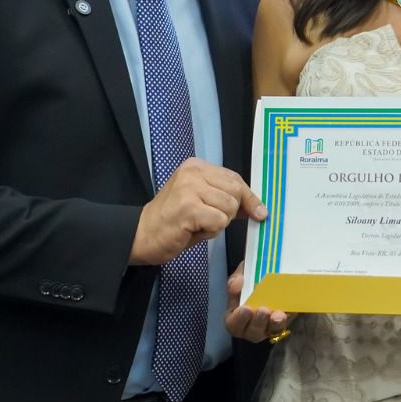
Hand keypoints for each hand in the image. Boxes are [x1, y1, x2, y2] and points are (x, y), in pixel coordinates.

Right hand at [132, 159, 265, 265]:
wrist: (141, 235)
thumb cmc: (172, 222)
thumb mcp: (199, 201)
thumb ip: (223, 197)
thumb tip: (256, 207)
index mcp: (196, 166)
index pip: (234, 178)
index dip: (249, 197)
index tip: (259, 211)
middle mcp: (193, 172)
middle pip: (236, 191)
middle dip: (230, 212)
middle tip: (208, 220)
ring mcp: (190, 188)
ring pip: (229, 207)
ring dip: (219, 223)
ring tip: (198, 224)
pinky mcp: (189, 207)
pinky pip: (219, 221)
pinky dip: (211, 231)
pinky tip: (193, 230)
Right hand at [224, 261, 293, 342]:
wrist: (273, 275)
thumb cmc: (251, 278)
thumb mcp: (241, 275)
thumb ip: (235, 280)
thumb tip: (237, 284)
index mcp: (235, 316)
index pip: (233, 324)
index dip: (239, 319)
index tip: (246, 309)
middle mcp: (251, 325)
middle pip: (253, 333)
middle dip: (258, 322)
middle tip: (263, 310)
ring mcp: (268, 327)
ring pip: (271, 331)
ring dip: (274, 323)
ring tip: (278, 314)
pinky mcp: (283, 323)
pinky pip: (285, 325)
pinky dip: (287, 318)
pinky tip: (288, 311)